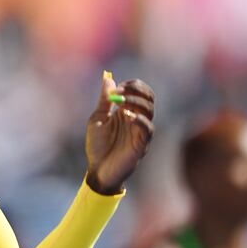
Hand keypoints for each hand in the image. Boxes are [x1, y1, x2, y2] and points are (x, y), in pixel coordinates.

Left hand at [84, 72, 154, 194]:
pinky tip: (127, 116)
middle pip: (149, 98)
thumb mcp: (98, 119)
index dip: (132, 85)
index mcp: (127, 111)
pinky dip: (140, 119)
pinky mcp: (141, 144)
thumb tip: (108, 78)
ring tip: (120, 103)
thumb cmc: (97, 146)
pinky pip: (148, 129)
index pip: (140, 92)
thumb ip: (104, 100)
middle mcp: (137, 119)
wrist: (97, 169)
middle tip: (120, 91)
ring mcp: (140, 131)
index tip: (118, 86)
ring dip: (136, 102)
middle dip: (136, 91)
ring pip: (149, 110)